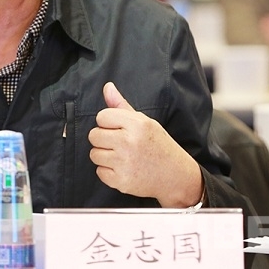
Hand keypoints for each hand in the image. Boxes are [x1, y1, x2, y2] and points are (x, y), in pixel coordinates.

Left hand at [88, 82, 202, 207]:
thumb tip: (107, 87)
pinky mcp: (121, 181)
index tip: (117, 128)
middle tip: (118, 143)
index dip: (107, 122)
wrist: (175, 175)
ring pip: (94, 154)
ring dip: (104, 155)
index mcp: (136, 124)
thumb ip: (122, 105)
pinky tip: (122, 168)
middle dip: (103, 138)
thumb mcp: (144, 122)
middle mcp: (129, 142)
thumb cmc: (158, 145)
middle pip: (94, 135)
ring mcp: (124, 163)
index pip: (102, 116)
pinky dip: (108, 171)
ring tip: (121, 155)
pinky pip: (99, 171)